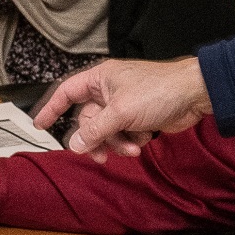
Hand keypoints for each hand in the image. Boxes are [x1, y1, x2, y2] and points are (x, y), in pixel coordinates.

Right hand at [32, 56, 208, 159]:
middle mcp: (109, 91)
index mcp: (99, 79)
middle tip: (101, 155)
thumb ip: (95, 130)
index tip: (40, 125)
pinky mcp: (137, 118)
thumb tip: (75, 144)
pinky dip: (130, 142)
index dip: (52, 109)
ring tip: (132, 148)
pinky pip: (122, 136)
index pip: (66, 93)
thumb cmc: (160, 89)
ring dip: (116, 144)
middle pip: (88, 121)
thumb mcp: (120, 112)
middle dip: (97, 139)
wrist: (194, 95)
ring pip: (106, 132)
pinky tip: (144, 140)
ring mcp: (123, 105)